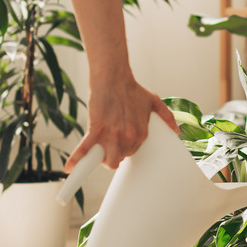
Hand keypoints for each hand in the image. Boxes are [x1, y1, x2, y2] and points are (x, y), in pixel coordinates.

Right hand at [64, 76, 178, 172]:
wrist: (114, 77)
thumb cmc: (132, 89)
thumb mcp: (154, 102)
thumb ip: (167, 116)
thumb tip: (177, 131)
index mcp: (142, 134)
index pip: (132, 153)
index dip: (124, 150)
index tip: (118, 145)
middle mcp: (129, 138)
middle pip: (120, 159)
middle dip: (113, 153)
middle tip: (107, 144)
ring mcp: (112, 135)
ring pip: (108, 160)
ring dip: (102, 158)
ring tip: (97, 152)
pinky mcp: (96, 129)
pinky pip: (85, 150)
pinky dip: (76, 160)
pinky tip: (70, 168)